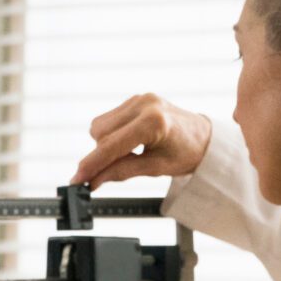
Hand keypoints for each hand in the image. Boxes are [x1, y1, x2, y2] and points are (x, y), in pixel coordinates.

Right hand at [71, 94, 212, 189]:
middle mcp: (144, 105)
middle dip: (100, 155)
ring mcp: (139, 99)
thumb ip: (121, 172)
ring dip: (104, 144)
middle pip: (100, 134)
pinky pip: (108, 119)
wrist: (203, 138)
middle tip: (108, 173)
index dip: (92, 164)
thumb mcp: (154, 169)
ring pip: (100, 126)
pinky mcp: (135, 99)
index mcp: (153, 122)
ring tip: (128, 154)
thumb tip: (94, 181)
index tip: (77, 180)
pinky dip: (111, 135)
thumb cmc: (186, 154)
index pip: (112, 146)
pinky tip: (128, 143)